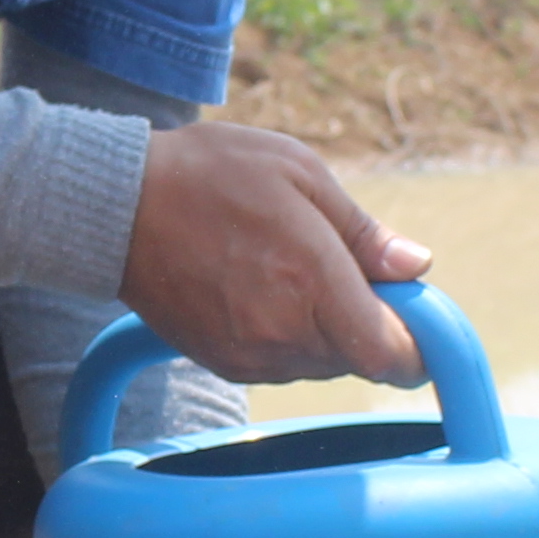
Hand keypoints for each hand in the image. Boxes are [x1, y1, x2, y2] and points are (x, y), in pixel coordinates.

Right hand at [121, 123, 428, 384]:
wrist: (116, 207)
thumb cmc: (210, 174)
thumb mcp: (299, 173)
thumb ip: (362, 231)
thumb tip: (417, 266)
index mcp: (312, 282)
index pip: (390, 355)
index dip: (418, 348)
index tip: (421, 322)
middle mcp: (283, 333)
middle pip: (360, 358)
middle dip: (369, 322)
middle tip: (346, 268)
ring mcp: (250, 356)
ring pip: (322, 362)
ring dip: (328, 329)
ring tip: (292, 268)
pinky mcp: (224, 364)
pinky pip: (283, 364)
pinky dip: (291, 336)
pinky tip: (264, 288)